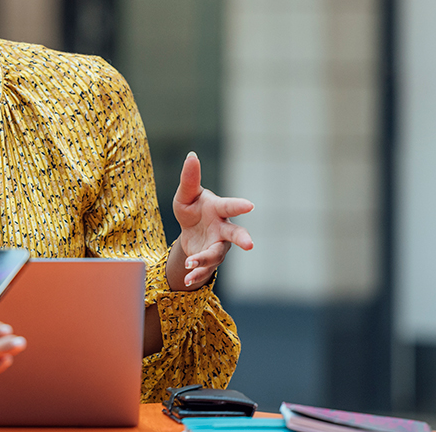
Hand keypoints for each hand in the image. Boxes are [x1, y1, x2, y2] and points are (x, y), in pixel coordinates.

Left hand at [171, 151, 253, 288]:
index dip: (239, 206)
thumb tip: (192, 155)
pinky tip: (188, 279)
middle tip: (250, 244)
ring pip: (216, 255)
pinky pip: (206, 269)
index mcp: (218, 210)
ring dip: (205, 260)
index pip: (229, 206)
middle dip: (242, 239)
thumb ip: (189, 178)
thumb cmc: (192, 208)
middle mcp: (223, 229)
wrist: (189, 231)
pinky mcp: (210, 261)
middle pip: (235, 234)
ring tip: (191, 263)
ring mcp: (218, 246)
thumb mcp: (185, 195)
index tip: (250, 205)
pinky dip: (197, 274)